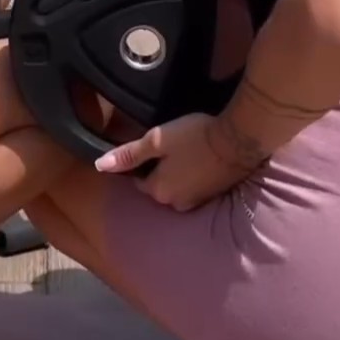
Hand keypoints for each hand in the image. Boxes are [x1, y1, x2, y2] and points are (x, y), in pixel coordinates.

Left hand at [95, 113, 254, 210]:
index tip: (146, 149)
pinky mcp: (213, 195)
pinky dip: (193, 177)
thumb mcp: (157, 140)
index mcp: (159, 191)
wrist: (238, 140)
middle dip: (158, 171)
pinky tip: (199, 159)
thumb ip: (129, 154)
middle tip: (166, 147)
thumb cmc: (194, 136)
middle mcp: (176, 203)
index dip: (139, 165)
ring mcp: (197, 202)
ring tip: (184, 151)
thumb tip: (100, 165)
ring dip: (177, 174)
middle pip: (158, 187)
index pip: (138, 182)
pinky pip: (194, 188)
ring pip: (177, 188)